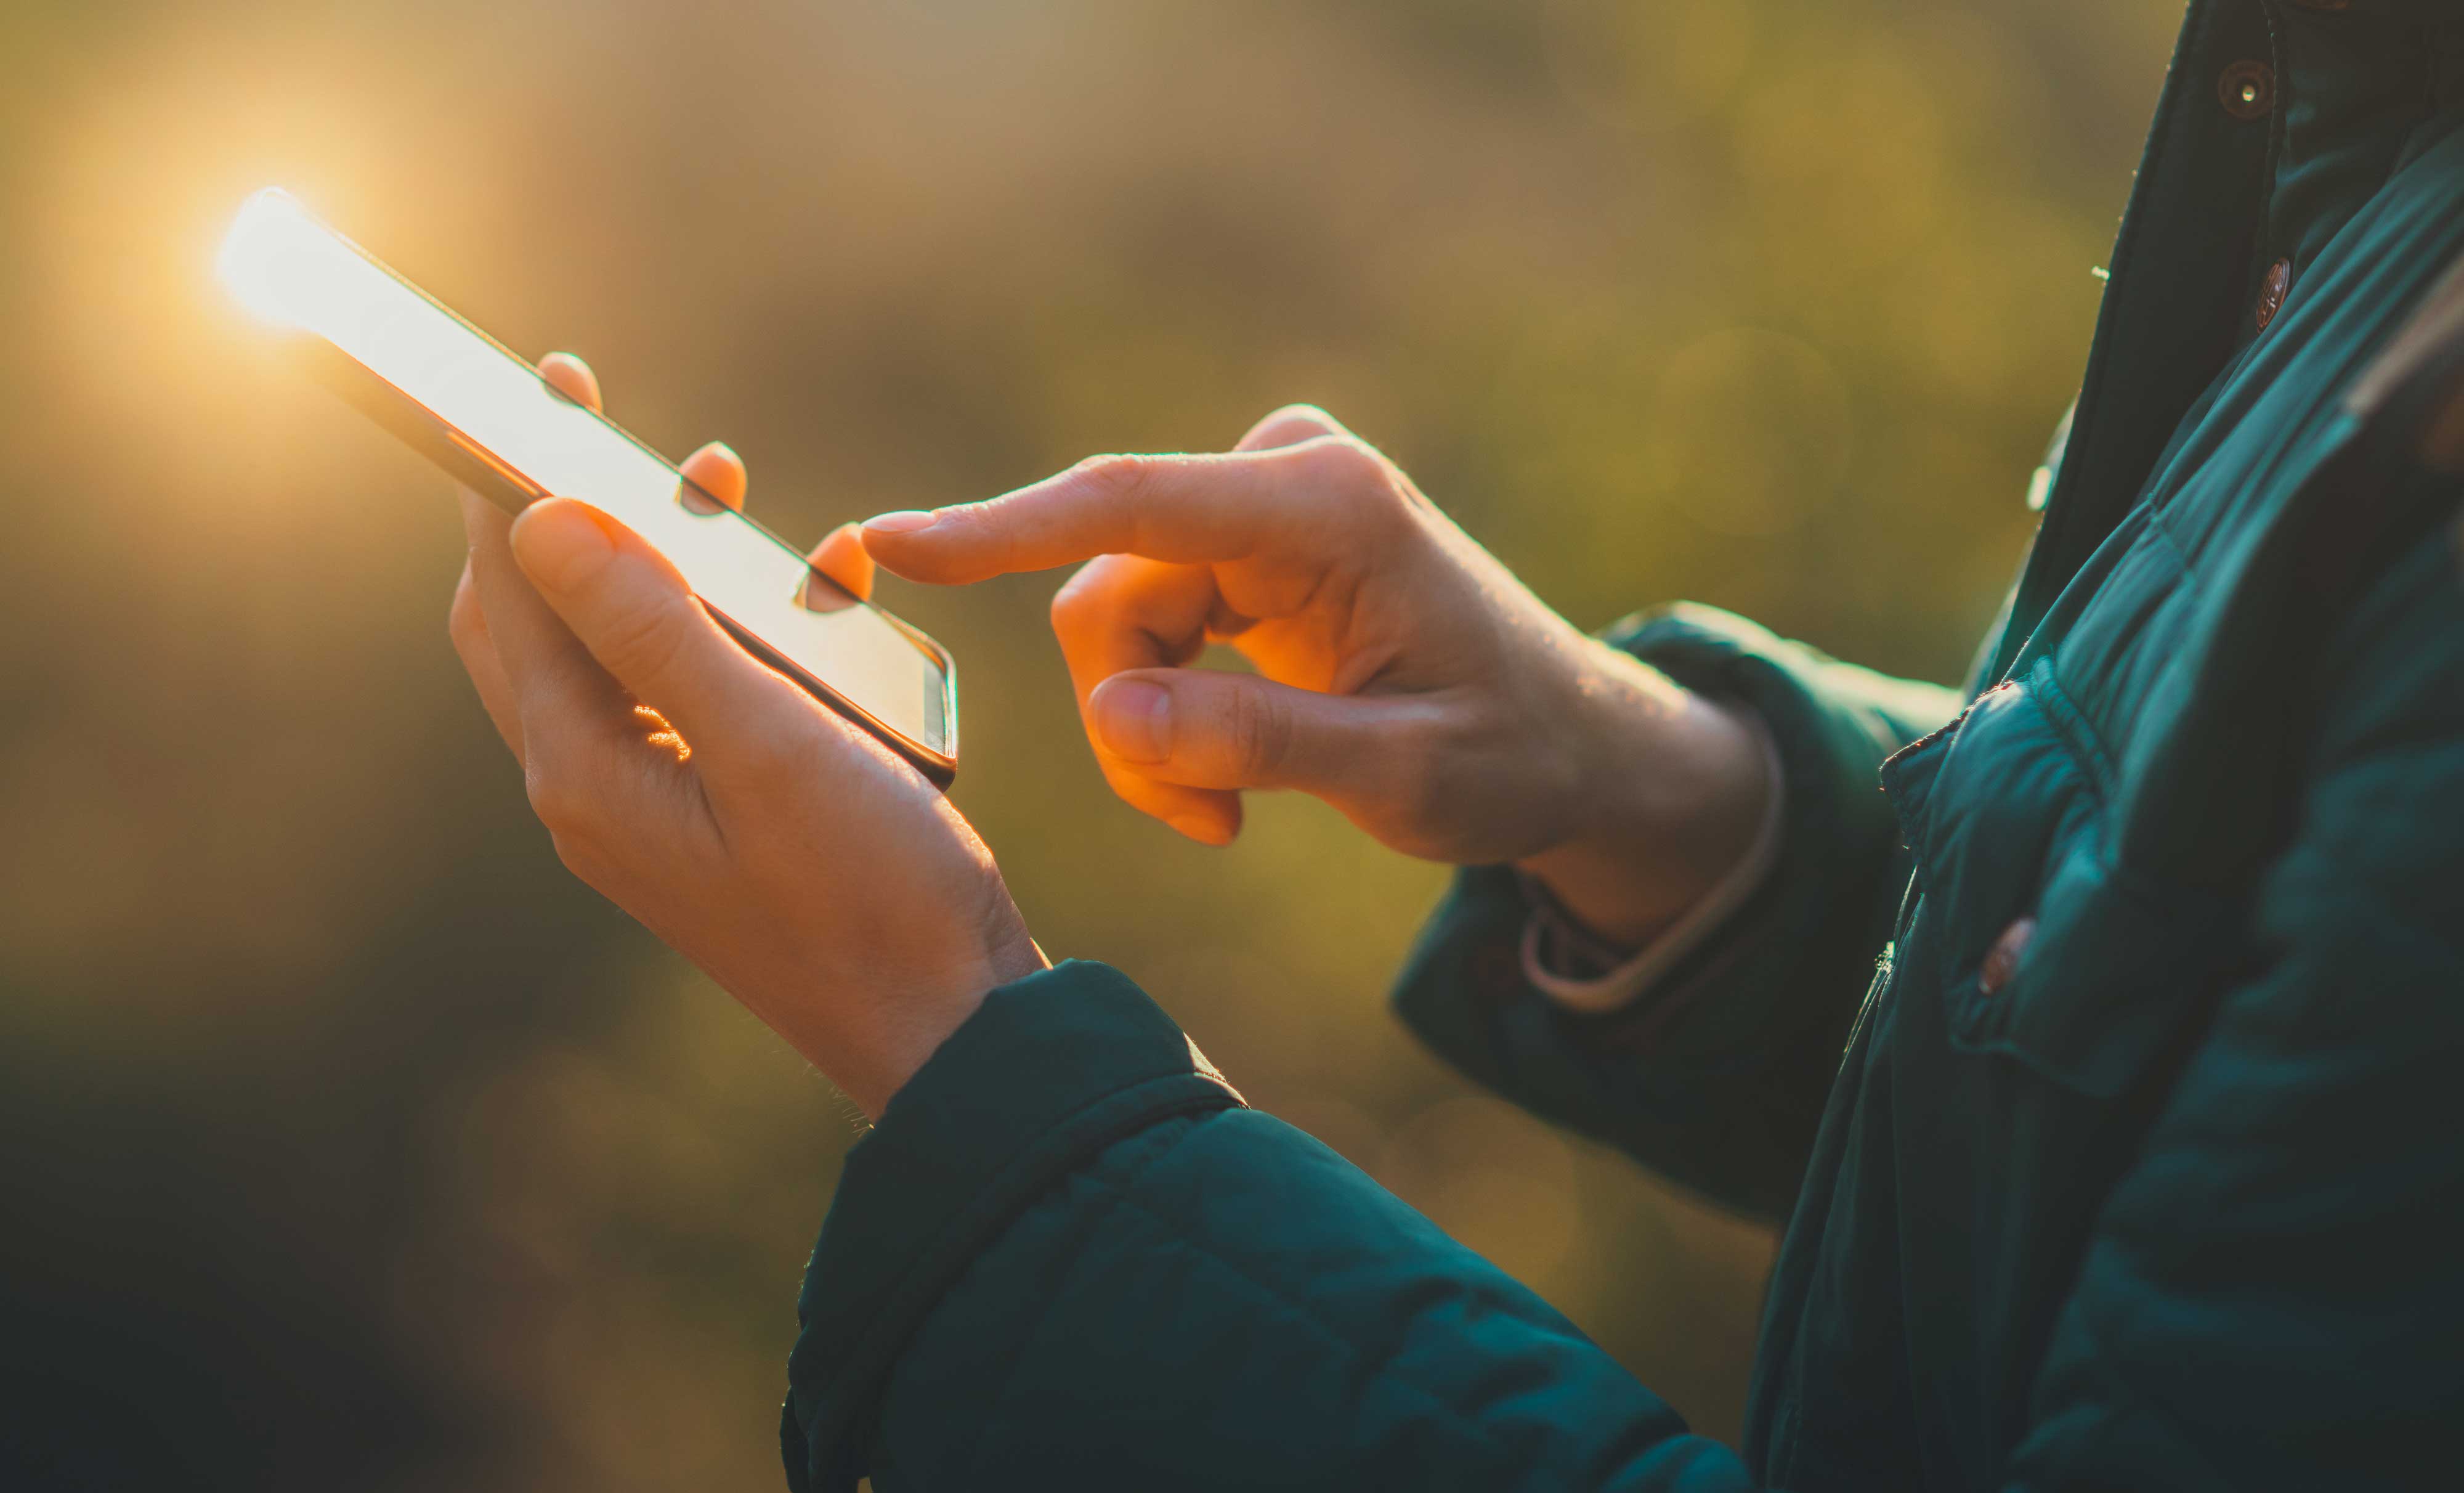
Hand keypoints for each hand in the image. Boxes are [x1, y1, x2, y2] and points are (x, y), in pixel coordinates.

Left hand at [448, 353, 1040, 1116]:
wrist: (952, 1028)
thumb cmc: (872, 892)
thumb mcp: (768, 742)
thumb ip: (653, 627)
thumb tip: (542, 518)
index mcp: (586, 770)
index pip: (514, 590)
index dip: (514, 477)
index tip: (546, 383)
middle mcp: (597, 791)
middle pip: (542, 619)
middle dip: (581, 515)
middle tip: (629, 434)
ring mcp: (655, 811)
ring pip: (624, 652)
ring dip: (670, 565)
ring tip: (733, 495)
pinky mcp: (715, 821)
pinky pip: (696, 697)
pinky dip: (738, 632)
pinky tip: (821, 598)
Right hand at [860, 406, 1771, 945]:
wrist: (1574, 743)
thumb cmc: (1513, 759)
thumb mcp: (1407, 780)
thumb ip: (1262, 745)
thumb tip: (1114, 713)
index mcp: (1332, 508)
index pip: (1132, 504)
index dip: (1004, 526)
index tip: (891, 540)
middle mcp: (1287, 480)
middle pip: (1110, 587)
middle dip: (1124, 716)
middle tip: (1199, 821)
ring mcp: (1262, 505)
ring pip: (1113, 616)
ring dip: (1144, 729)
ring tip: (1226, 812)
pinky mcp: (1246, 541)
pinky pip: (1143, 624)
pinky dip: (1165, 713)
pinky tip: (1231, 779)